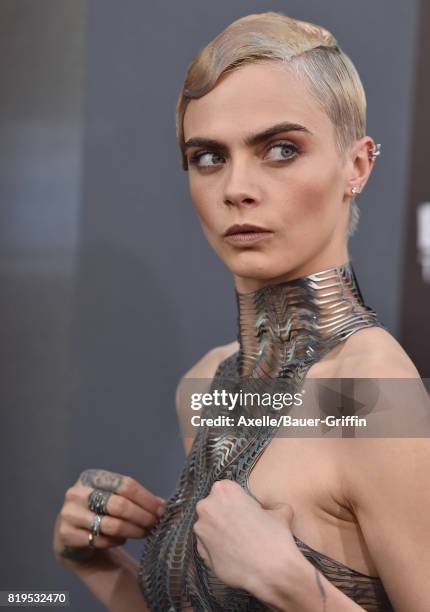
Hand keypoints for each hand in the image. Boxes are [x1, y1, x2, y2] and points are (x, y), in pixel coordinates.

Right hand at [53, 468, 165, 565]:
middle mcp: (77, 492)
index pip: (125, 485)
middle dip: (142, 516)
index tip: (162, 509)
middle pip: (119, 504)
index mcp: (92, 477)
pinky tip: (122, 539)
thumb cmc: (100, 511)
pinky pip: (101, 540)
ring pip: (111, 525)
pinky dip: (116, 541)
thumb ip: (137, 499)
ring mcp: (69, 513)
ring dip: (133, 531)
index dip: (146, 498)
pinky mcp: (67, 534)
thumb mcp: (114, 499)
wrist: (72, 535)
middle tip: (155, 524)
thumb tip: (164, 505)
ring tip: (145, 533)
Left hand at [193, 479, 299, 595]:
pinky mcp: (199, 551)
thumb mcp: (280, 513)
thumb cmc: (274, 537)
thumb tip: (271, 509)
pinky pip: (208, 547)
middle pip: (215, 507)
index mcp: (223, 490)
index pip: (227, 490)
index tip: (248, 512)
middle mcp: (206, 506)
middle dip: (226, 516)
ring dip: (221, 533)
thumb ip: (272, 506)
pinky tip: (234, 556)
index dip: (239, 502)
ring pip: (210, 527)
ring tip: (240, 545)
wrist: (271, 572)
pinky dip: (218, 550)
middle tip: (244, 529)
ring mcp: (200, 529)